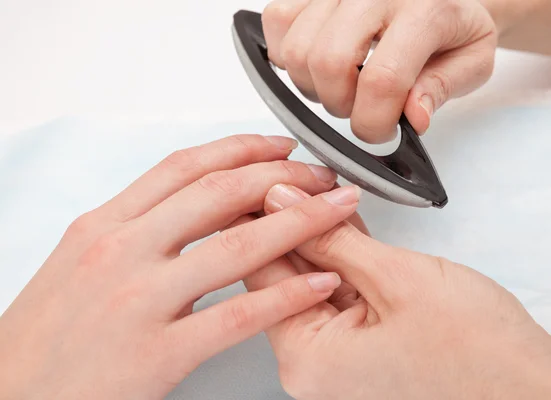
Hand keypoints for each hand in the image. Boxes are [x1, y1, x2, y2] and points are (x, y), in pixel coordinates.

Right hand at [0, 134, 363, 399]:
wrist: (10, 396)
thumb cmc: (48, 333)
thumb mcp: (82, 260)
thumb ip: (137, 227)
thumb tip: (196, 204)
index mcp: (104, 225)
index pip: (184, 168)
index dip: (241, 150)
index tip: (279, 147)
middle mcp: (121, 252)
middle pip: (219, 195)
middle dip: (282, 179)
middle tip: (322, 178)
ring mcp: (138, 301)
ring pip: (236, 246)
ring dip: (299, 223)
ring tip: (339, 212)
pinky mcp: (156, 353)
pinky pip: (237, 316)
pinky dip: (287, 296)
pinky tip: (320, 283)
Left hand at [245, 184, 550, 398]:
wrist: (530, 386)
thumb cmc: (478, 352)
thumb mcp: (394, 278)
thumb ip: (330, 240)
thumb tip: (282, 205)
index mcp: (308, 356)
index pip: (261, 272)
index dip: (264, 218)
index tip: (271, 181)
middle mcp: (315, 362)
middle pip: (285, 274)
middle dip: (296, 221)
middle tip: (302, 177)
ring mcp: (339, 354)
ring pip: (315, 277)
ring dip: (323, 235)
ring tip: (327, 190)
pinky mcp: (363, 343)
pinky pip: (341, 290)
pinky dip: (345, 256)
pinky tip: (345, 222)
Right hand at [261, 0, 496, 141]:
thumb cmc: (455, 24)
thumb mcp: (472, 59)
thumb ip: (442, 87)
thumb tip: (413, 117)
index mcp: (425, 9)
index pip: (382, 80)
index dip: (373, 122)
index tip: (380, 132)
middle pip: (329, 63)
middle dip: (340, 105)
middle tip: (361, 107)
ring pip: (297, 50)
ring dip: (313, 85)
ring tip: (341, 84)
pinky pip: (277, 20)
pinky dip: (287, 55)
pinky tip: (317, 63)